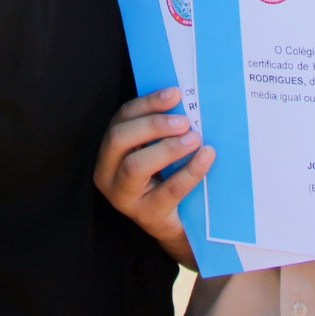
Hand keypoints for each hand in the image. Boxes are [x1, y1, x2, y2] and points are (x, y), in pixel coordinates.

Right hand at [93, 87, 212, 265]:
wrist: (174, 222)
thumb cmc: (164, 176)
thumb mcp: (154, 150)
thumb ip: (160, 129)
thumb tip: (183, 98)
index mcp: (109, 150)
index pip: (122, 118)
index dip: (147, 102)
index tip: (175, 93)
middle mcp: (108, 173)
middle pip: (119, 139)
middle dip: (152, 125)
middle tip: (184, 121)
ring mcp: (124, 197)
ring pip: (136, 166)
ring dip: (167, 147)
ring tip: (194, 138)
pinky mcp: (147, 215)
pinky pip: (168, 190)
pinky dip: (189, 171)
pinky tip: (206, 157)